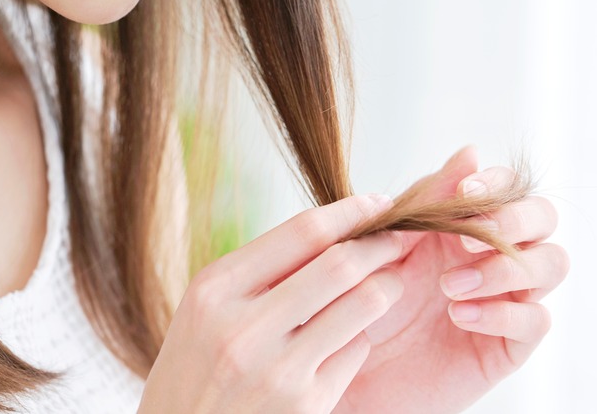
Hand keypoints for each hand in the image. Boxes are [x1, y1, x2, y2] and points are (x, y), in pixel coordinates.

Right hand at [138, 194, 408, 412]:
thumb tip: (340, 229)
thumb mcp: (209, 307)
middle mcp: (243, 328)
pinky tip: (347, 338)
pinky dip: (359, 336)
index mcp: (215, 289)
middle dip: (381, 244)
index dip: (352, 212)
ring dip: (386, 286)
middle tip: (398, 237)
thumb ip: (264, 269)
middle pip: (341, 265)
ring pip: (364, 304)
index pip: (303, 232)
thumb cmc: (198, 365)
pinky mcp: (306, 404)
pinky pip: (357, 350)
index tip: (379, 203)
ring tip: (388, 282)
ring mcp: (277, 371)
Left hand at [334, 146, 569, 413]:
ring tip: (449, 286)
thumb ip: (429, 199)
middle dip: (513, 220)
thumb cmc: (370, 297)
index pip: (510, 187)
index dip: (498, 184)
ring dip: (504, 267)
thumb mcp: (393, 243)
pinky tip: (458, 314)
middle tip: (465, 239)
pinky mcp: (512, 343)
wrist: (352, 360)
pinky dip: (499, 312)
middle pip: (544, 218)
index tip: (465, 193)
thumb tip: (470, 151)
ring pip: (552, 263)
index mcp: (472, 225)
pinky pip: (535, 319)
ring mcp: (511, 297)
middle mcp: (500, 255)